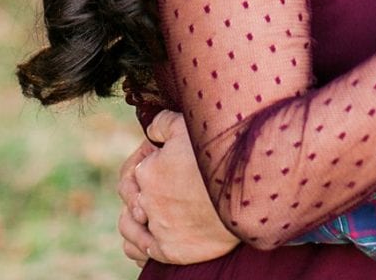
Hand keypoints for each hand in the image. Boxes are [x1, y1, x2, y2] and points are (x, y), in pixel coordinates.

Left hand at [117, 111, 238, 266]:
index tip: (165, 163)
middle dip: (143, 190)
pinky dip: (140, 243)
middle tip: (164, 187)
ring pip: (129, 226)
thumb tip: (150, 129)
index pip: (134, 170)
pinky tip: (150, 236)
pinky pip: (139, 250)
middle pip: (131, 197)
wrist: (246, 191)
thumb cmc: (217, 155)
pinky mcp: (170, 251)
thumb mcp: (186, 126)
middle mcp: (146, 202)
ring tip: (149, 214)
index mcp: (147, 172)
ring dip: (134, 219)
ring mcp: (157, 228)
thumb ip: (162, 124)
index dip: (148, 164)